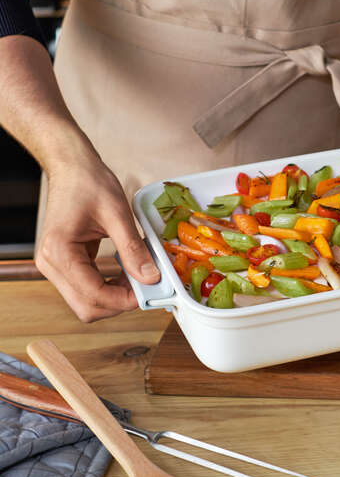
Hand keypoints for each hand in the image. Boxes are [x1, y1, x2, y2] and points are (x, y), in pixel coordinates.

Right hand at [35, 154, 160, 321]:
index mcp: (59, 252)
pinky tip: (128, 273)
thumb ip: (133, 248)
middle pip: (87, 307)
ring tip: (140, 278)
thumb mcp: (118, 214)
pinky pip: (87, 289)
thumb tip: (151, 277)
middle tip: (148, 287)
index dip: (124, 300)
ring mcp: (55, 267)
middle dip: (120, 303)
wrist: (72, 168)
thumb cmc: (90, 183)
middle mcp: (51, 265)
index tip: (151, 291)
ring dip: (116, 297)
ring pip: (87, 302)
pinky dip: (109, 288)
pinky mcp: (64, 265)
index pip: (93, 295)